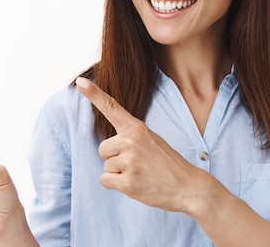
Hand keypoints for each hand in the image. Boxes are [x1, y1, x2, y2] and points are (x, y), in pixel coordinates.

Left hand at [75, 77, 208, 213]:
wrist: (188, 187)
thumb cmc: (167, 163)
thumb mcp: (151, 139)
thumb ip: (130, 136)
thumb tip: (109, 143)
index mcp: (136, 128)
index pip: (111, 107)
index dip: (94, 94)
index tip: (80, 82)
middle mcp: (131, 141)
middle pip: (103, 149)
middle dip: (115, 158)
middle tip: (137, 163)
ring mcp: (129, 161)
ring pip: (106, 166)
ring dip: (118, 173)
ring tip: (140, 174)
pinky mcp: (128, 182)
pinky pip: (105, 180)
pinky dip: (117, 185)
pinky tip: (135, 184)